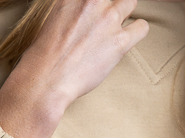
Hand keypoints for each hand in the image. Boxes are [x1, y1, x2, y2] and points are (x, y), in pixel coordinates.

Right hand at [0, 0, 149, 137]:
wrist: (44, 83)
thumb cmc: (42, 59)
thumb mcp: (52, 22)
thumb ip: (70, 12)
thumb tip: (79, 18)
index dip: (97, 4)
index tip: (96, 11)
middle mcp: (93, 1)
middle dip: (110, 5)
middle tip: (103, 21)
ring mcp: (108, 20)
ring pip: (130, 2)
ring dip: (124, 15)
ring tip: (114, 30)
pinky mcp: (119, 42)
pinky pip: (142, 27)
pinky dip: (136, 33)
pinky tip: (126, 41)